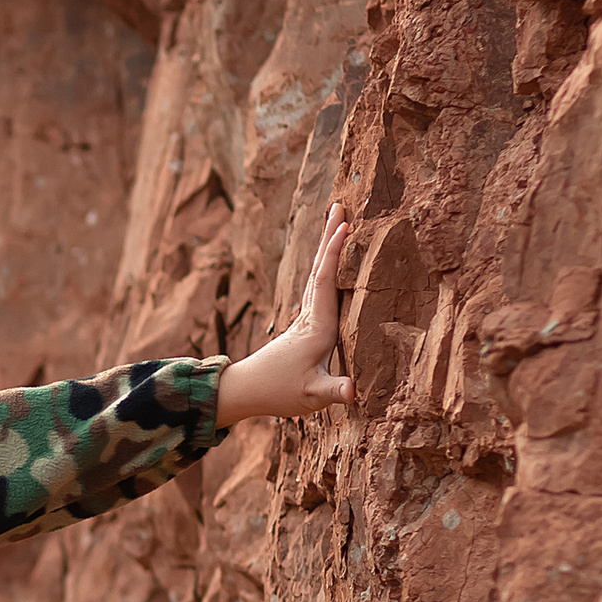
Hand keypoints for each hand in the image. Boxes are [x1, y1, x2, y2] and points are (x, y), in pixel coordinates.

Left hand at [215, 202, 353, 425]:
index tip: (344, 226)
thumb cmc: (280, 393)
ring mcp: (305, 318)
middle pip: (320, 269)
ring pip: (317, 274)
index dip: (335, 254)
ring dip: (326, 247)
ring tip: (336, 222)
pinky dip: (325, 267)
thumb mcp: (312, 397)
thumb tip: (353, 391)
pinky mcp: (304, 324)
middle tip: (339, 204)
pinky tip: (330, 262)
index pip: (326, 282)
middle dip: (329, 237)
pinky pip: (318, 286)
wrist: (248, 391)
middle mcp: (310, 316)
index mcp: (317, 328)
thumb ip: (334, 392)